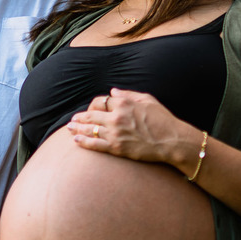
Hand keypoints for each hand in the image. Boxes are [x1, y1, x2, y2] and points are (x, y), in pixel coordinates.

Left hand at [67, 88, 187, 162]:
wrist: (171, 140)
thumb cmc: (163, 119)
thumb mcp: (148, 99)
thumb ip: (128, 94)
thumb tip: (113, 91)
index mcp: (124, 103)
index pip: (102, 101)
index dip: (95, 104)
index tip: (92, 108)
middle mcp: (117, 117)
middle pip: (92, 115)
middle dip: (80, 117)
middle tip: (73, 119)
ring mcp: (115, 133)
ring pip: (90, 129)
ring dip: (78, 128)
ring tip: (70, 128)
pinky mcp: (117, 148)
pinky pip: (95, 144)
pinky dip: (84, 142)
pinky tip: (76, 140)